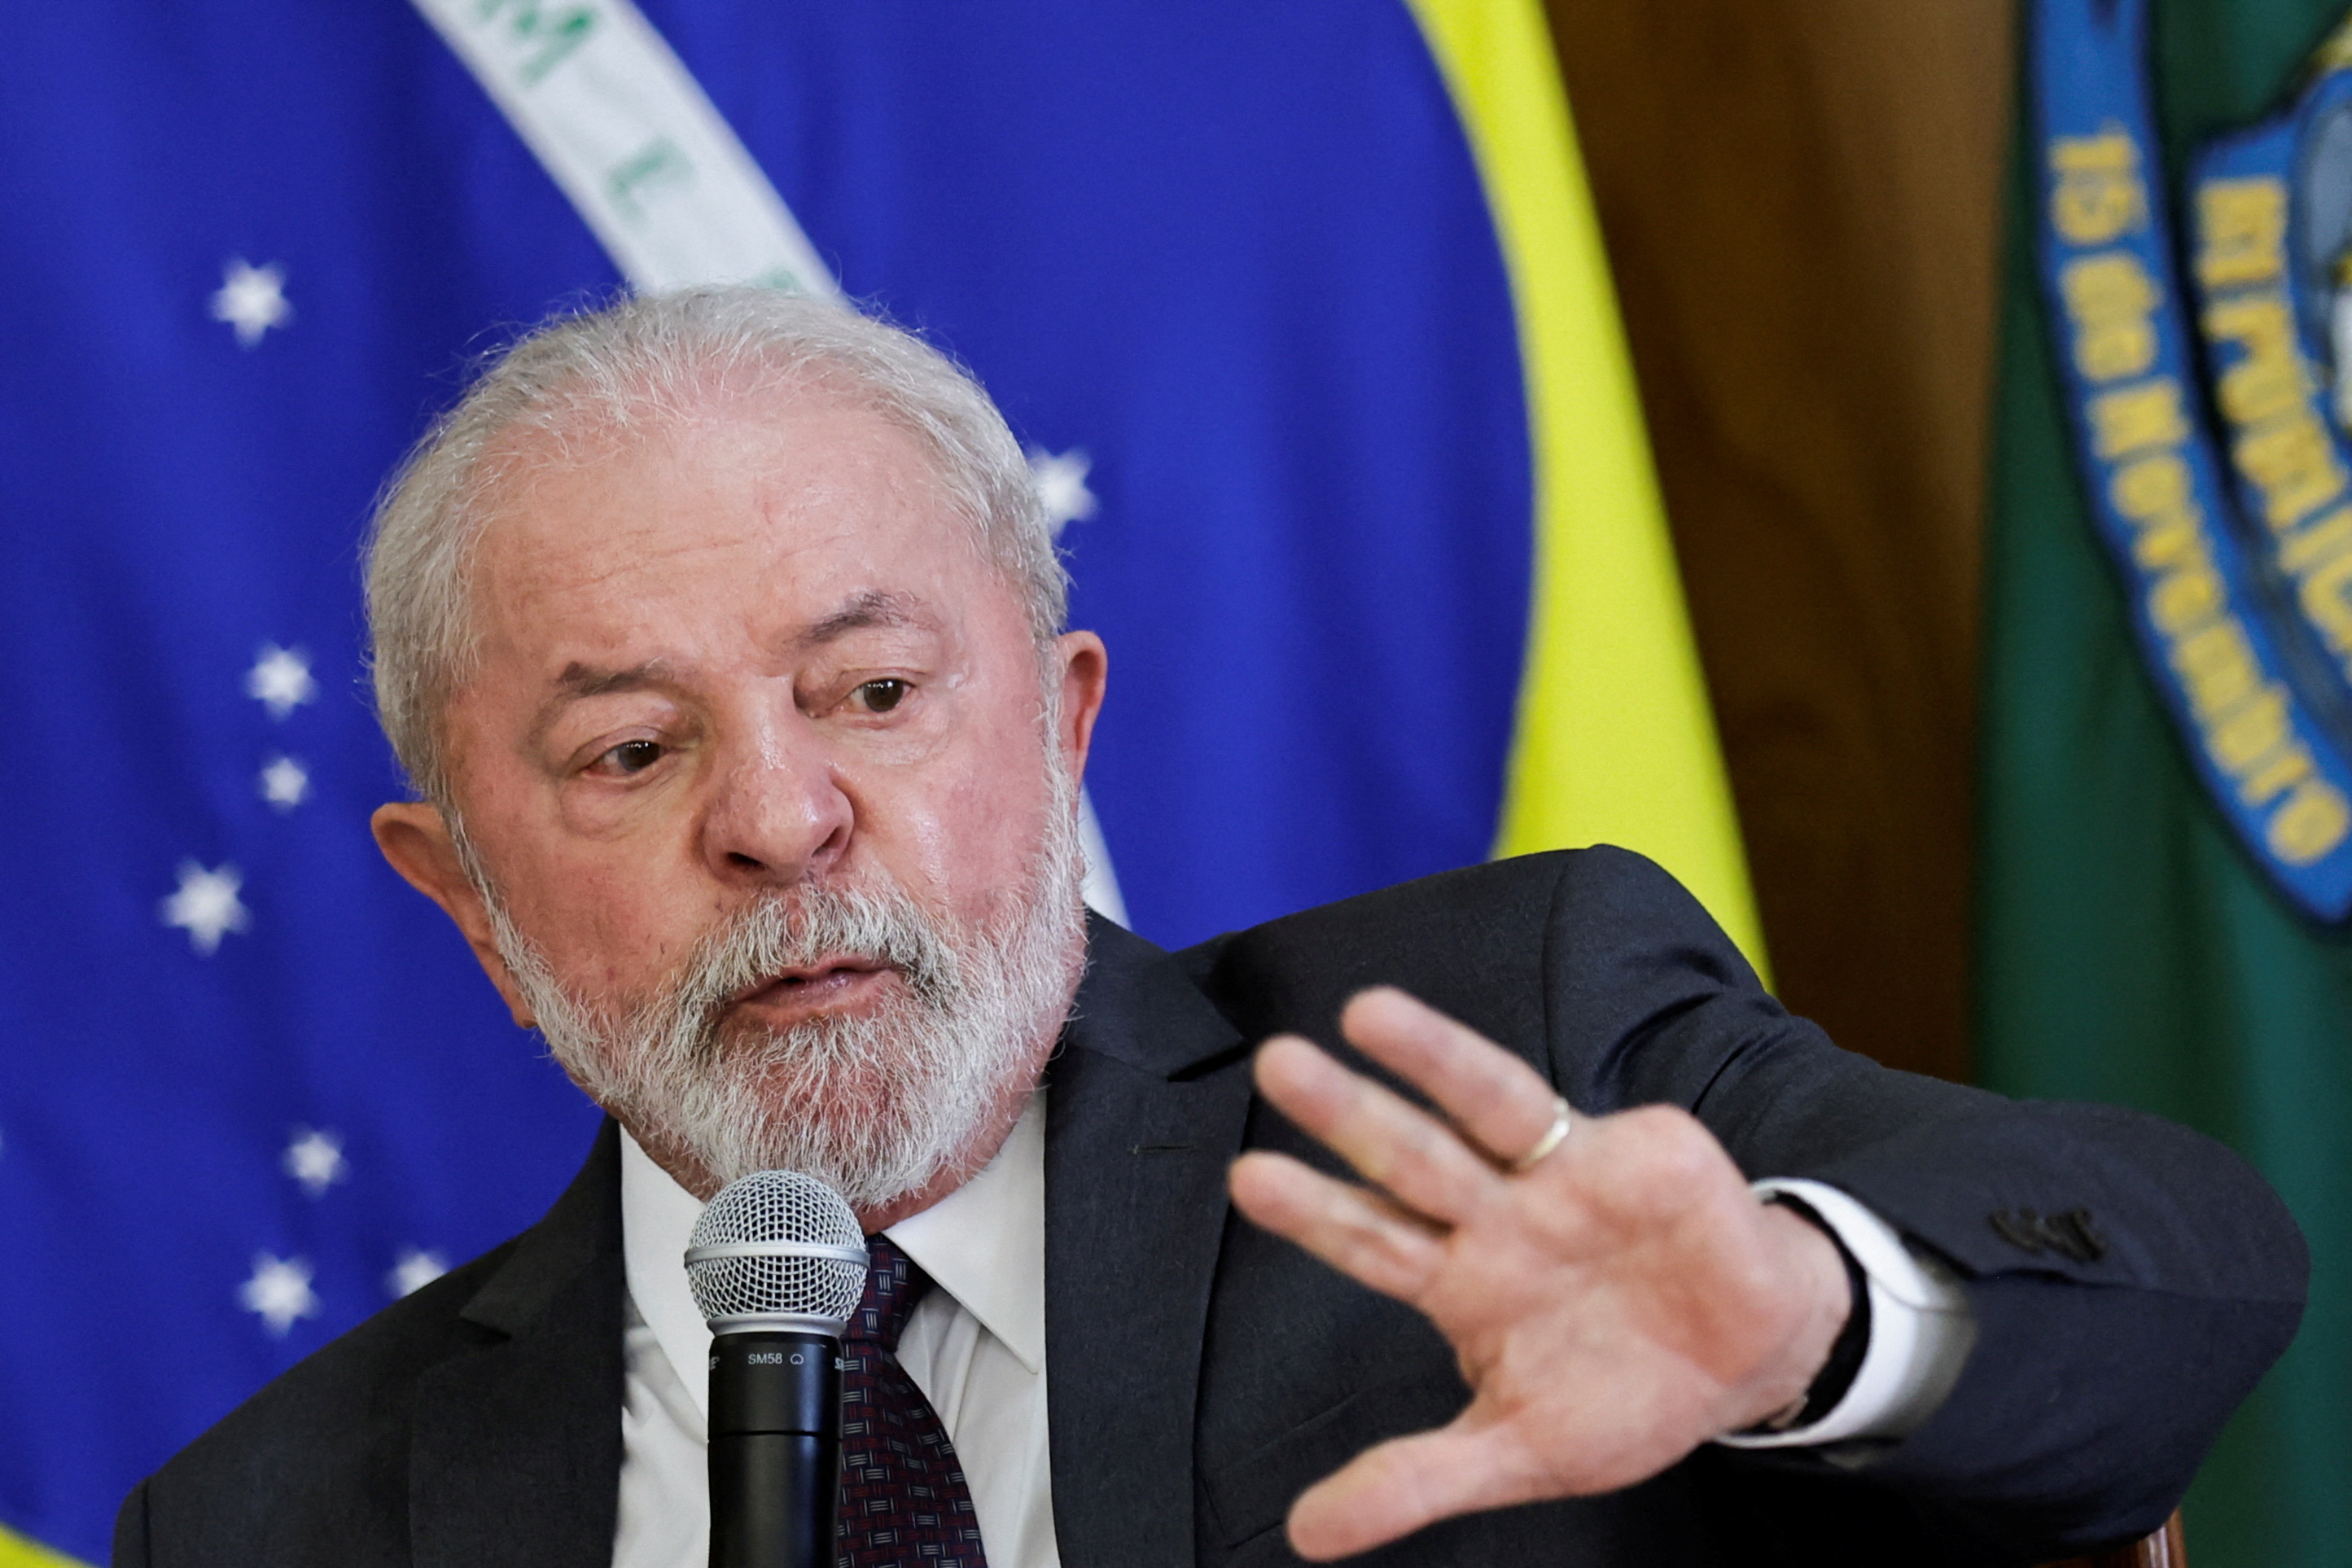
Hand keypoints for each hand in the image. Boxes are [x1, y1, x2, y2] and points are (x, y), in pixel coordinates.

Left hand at [1227, 988, 1849, 1559]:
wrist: (1748, 1363)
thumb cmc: (1622, 1395)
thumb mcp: (1516, 1452)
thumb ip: (1413, 1482)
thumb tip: (1302, 1537)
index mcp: (1459, 1277)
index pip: (1369, 1236)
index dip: (1314, 1210)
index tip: (1248, 1176)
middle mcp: (1496, 1211)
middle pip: (1410, 1155)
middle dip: (1348, 1111)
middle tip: (1277, 1063)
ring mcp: (1562, 1172)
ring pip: (1488, 1104)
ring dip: (1433, 1057)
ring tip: (1368, 1011)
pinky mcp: (1639, 1149)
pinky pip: (1605, 1129)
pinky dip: (1591, 1130)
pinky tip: (1574, 1121)